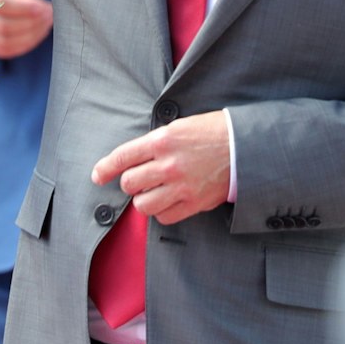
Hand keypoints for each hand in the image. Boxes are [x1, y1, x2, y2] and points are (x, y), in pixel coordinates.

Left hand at [90, 110, 231, 224]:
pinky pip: (165, 217)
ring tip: (152, 193)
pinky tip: (168, 202)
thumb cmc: (212, 132)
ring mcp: (182, 186)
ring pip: (143, 204)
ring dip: (143, 200)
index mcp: (162, 140)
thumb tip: (132, 159)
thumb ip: (154, 143)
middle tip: (139, 181)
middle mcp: (169, 164)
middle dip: (129, 184)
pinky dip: (161, 212)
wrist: (246, 146)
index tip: (98, 176)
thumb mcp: (179, 127)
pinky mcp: (195, 202)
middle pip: (129, 183)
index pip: (122, 157)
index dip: (105, 168)